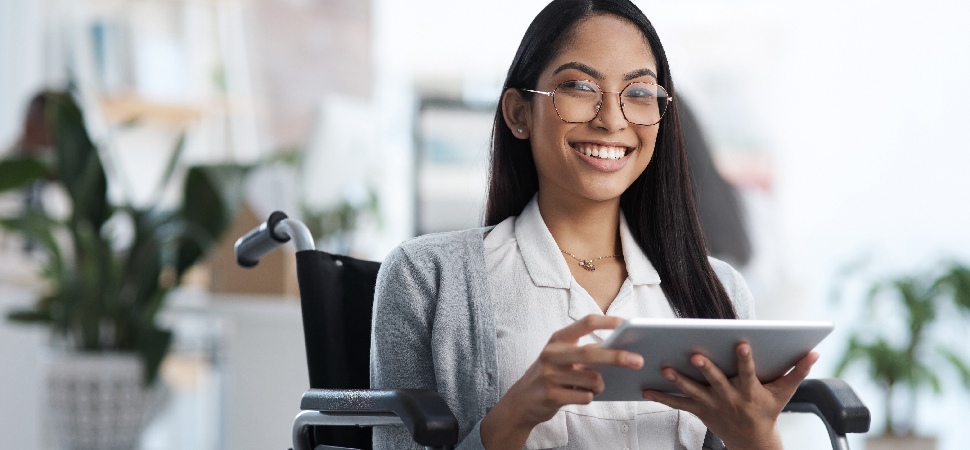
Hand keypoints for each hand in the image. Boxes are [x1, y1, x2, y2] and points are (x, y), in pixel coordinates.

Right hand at [480, 315, 643, 448]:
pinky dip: (588, 397)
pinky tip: (578, 395)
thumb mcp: (561, 357)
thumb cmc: (550, 375)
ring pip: (592, 379)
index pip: (585, 323)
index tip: (626, 323)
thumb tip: (618, 351)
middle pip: (591, 352)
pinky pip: (585, 397)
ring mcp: (549, 375)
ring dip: (600, 385)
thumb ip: (584, 351)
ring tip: (593, 386)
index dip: (608, 322)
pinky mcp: (551, 395)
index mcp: (557, 339)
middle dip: (617, 357)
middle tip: (638, 361)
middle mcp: (551, 354)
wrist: (522, 401)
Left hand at [642, 342, 818, 449]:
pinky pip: (678, 403)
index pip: (749, 372)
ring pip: (693, 391)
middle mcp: (730, 397)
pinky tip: (645, 388)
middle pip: (716, 381)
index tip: (741, 342)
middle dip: (706, 369)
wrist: (752, 441)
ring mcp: (712, 405)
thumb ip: (798, 371)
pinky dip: (662, 396)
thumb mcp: (785, 393)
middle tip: (694, 355)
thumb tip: (814, 352)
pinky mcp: (699, 410)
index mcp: (751, 391)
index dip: (745, 359)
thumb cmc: (768, 410)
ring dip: (678, 381)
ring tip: (664, 369)